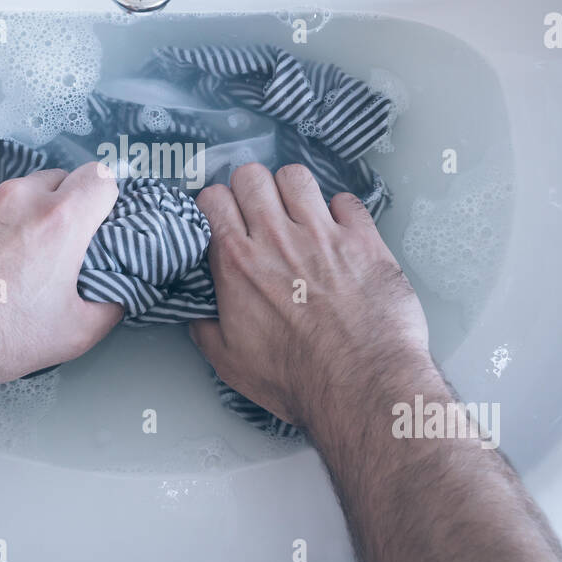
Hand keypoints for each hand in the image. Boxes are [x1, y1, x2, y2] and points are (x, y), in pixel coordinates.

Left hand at [0, 161, 122, 391]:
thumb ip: (110, 305)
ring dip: (17, 217)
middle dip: (62, 208)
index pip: (101, 177)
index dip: (105, 199)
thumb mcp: (73, 335)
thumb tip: (119, 291)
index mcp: (58, 220)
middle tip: (52, 251)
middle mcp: (16, 196)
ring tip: (3, 263)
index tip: (98, 222)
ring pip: (11, 194)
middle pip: (56, 181)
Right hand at [188, 162, 431, 427]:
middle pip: (251, 176)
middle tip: (261, 211)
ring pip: (296, 176)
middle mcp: (275, 238)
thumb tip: (199, 314)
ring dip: (293, 191)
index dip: (216, 205)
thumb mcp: (230, 362)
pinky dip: (341, 211)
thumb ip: (206, 328)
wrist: (359, 386)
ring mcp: (322, 234)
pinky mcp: (363, 240)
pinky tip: (340, 230)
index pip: (212, 199)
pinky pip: (346, 199)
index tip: (224, 218)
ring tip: (299, 212)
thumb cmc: (298, 379)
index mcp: (236, 263)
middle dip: (251, 189)